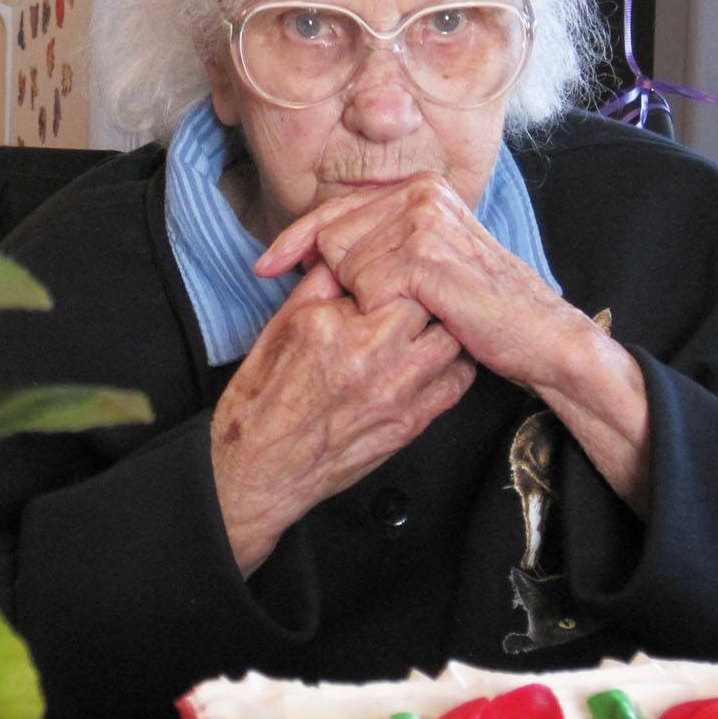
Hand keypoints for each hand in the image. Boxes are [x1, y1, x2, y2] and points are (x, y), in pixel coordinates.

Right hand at [211, 262, 476, 575]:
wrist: (260, 466)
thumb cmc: (263, 398)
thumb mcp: (282, 324)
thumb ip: (322, 283)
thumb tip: (350, 251)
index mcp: (336, 327)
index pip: (394, 275)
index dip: (395, 268)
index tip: (389, 271)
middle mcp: (373, 359)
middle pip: (431, 304)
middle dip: (423, 294)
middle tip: (411, 292)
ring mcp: (398, 395)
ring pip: (452, 341)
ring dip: (441, 327)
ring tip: (421, 325)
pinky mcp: (411, 425)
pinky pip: (456, 383)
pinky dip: (451, 364)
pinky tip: (429, 358)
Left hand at [255, 174, 651, 514]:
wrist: (538, 333)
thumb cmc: (479, 307)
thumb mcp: (425, 262)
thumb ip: (379, 242)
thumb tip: (314, 250)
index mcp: (420, 188)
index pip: (334, 209)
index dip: (295, 241)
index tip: (263, 267)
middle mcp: (421, 192)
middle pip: (331, 236)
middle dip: (336, 278)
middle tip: (377, 306)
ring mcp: (423, 218)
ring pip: (343, 261)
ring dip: (365, 298)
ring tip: (414, 308)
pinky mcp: (423, 252)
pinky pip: (364, 283)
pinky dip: (378, 308)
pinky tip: (416, 313)